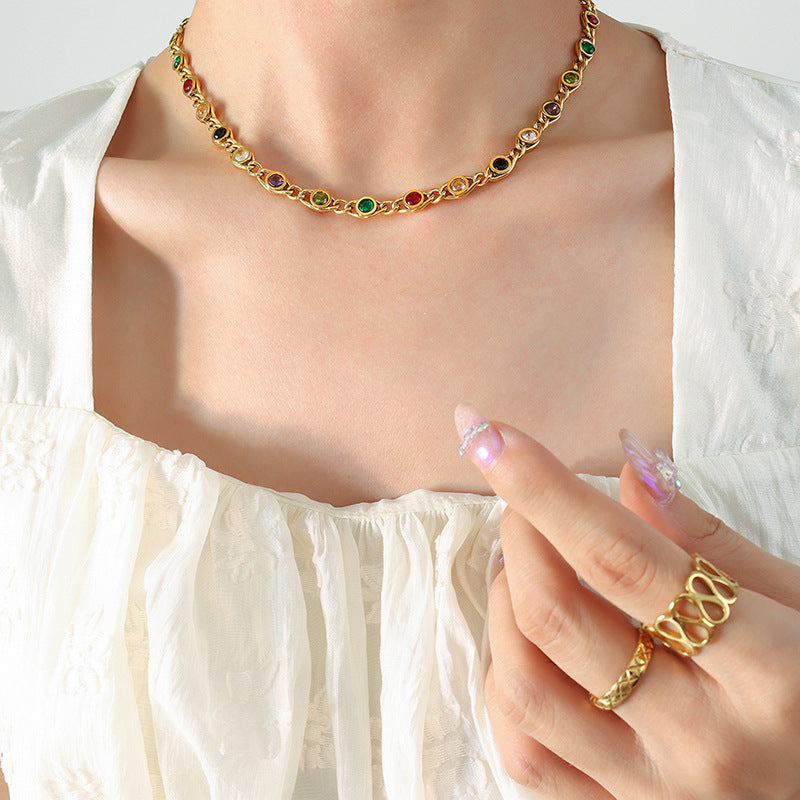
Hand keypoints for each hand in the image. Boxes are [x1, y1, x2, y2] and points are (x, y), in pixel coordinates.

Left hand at [454, 403, 799, 799]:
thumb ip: (710, 543)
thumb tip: (627, 468)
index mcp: (768, 671)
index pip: (618, 557)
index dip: (542, 486)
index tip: (490, 434)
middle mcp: (703, 741)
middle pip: (555, 617)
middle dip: (519, 535)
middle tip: (527, 506)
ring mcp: (656, 793)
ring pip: (523, 687)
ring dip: (503, 607)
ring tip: (526, 571)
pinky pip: (526, 754)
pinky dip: (504, 684)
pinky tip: (526, 645)